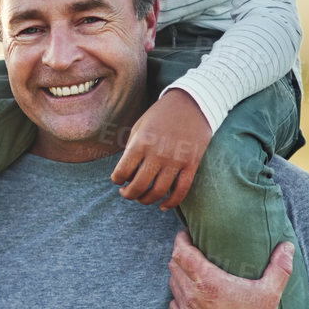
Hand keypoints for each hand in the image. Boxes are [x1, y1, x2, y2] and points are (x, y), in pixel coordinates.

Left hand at [112, 89, 210, 208]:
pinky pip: (181, 191)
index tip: (118, 180)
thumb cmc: (160, 115)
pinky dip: (171, 202)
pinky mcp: (192, 164)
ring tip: (141, 197)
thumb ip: (132, 150)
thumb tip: (126, 173)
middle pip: (139, 186)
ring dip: (146, 200)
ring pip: (159, 192)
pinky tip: (163, 205)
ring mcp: (176, 160)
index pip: (122, 172)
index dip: (117, 180)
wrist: (192, 103)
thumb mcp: (139, 127)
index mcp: (141, 143)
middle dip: (129, 194)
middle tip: (126, 193)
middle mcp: (157, 154)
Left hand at [166, 232, 297, 308]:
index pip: (181, 252)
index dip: (181, 240)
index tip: (187, 234)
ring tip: (191, 270)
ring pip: (172, 283)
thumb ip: (279, 268)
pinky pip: (174, 303)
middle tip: (192, 250)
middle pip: (174, 265)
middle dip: (180, 254)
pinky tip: (191, 294)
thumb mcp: (270, 294)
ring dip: (179, 274)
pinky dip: (179, 294)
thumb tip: (287, 246)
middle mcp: (191, 295)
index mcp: (208, 282)